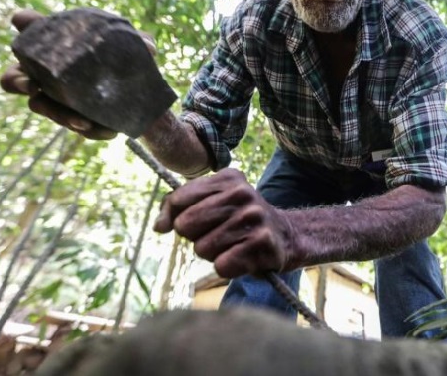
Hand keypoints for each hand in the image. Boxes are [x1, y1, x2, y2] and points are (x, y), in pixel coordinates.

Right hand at [0, 9, 156, 139]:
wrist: (143, 94)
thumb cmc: (127, 58)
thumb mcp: (137, 47)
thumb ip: (140, 43)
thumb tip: (149, 48)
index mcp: (56, 48)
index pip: (30, 32)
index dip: (23, 26)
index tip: (22, 21)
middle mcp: (45, 73)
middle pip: (12, 78)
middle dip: (18, 81)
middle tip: (34, 86)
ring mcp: (55, 99)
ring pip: (39, 107)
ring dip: (58, 114)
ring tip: (83, 121)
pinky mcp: (74, 119)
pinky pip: (75, 127)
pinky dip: (91, 130)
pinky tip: (109, 131)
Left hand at [154, 168, 296, 277]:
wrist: (287, 236)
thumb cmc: (240, 221)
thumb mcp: (214, 203)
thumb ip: (179, 208)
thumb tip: (158, 226)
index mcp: (228, 178)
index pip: (178, 199)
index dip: (174, 218)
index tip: (186, 226)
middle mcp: (242, 193)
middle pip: (186, 225)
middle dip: (195, 237)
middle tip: (216, 235)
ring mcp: (254, 216)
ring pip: (202, 248)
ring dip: (213, 254)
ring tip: (232, 245)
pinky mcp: (263, 242)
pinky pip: (221, 264)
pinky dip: (227, 267)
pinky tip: (243, 257)